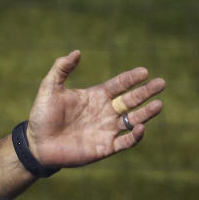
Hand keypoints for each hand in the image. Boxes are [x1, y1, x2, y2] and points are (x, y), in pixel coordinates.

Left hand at [26, 50, 164, 168]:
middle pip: (131, 100)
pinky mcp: (105, 147)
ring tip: (159, 104)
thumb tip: (77, 52)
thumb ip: (61, 69)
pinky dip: (134, 136)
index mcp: (95, 97)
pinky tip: (140, 127)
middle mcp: (104, 112)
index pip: (118, 85)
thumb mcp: (50, 88)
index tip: (144, 71)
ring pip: (133, 120)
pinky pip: (125, 142)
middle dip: (146, 92)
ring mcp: (106, 130)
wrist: (37, 144)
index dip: (131, 78)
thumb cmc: (42, 116)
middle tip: (161, 83)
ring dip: (146, 113)